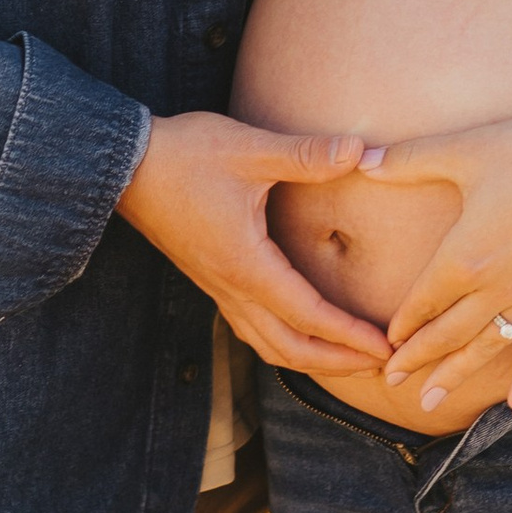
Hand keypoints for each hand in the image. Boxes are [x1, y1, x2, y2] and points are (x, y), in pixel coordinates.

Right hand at [116, 112, 392, 373]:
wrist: (124, 166)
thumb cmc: (185, 155)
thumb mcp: (250, 148)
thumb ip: (307, 154)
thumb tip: (360, 150)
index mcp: (246, 264)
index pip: (308, 315)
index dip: (350, 335)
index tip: (387, 347)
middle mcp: (231, 287)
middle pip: (290, 348)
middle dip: (338, 362)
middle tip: (383, 364)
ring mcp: (218, 287)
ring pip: (268, 345)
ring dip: (311, 359)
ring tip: (350, 360)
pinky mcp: (212, 279)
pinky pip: (252, 329)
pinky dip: (284, 343)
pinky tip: (302, 335)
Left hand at [369, 58, 511, 415]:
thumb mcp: (464, 150)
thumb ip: (408, 159)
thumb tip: (363, 159)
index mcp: (464, 257)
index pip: (422, 302)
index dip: (403, 326)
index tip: (387, 345)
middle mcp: (495, 288)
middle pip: (448, 334)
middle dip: (417, 361)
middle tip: (394, 382)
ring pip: (487, 348)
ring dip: (456, 376)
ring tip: (431, 402)